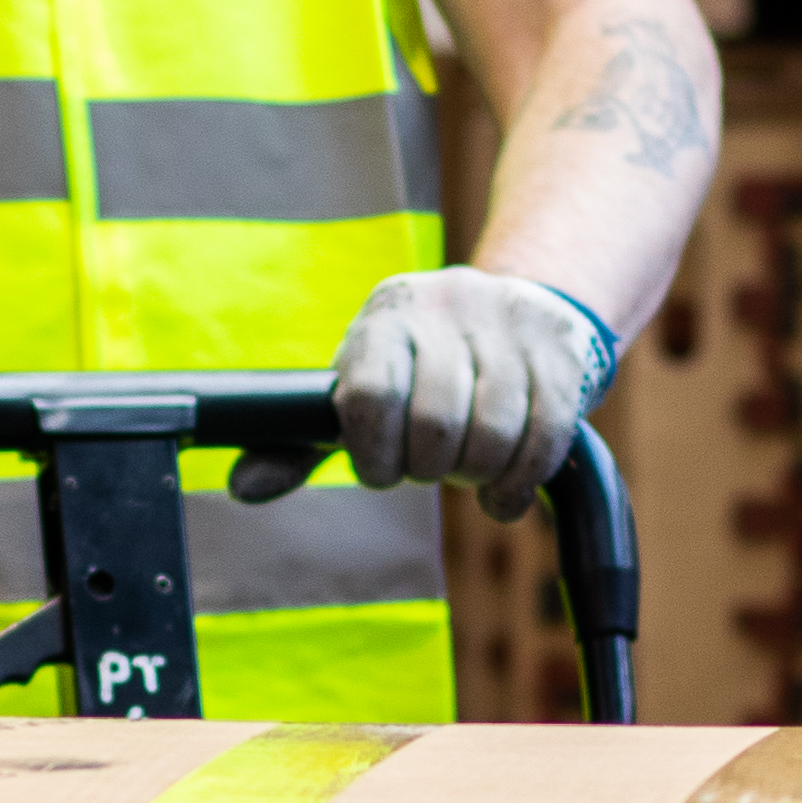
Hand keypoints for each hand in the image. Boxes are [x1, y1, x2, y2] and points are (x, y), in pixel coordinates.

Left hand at [234, 267, 614, 519]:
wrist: (519, 307)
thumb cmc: (418, 370)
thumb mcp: (357, 391)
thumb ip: (297, 444)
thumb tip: (241, 488)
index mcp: (384, 319)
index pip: (371, 395)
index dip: (375, 453)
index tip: (381, 470)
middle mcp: (445, 308)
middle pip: (437, 423)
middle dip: (430, 466)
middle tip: (429, 465)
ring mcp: (508, 327)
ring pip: (495, 434)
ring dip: (477, 475)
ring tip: (466, 469)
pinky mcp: (560, 354)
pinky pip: (545, 439)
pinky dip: (518, 484)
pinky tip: (502, 494)